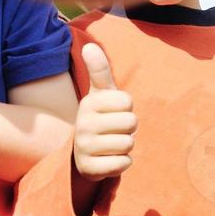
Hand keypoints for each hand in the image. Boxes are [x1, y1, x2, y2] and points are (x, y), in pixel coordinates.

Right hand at [73, 43, 135, 180]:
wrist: (83, 152)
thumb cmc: (100, 117)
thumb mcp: (100, 94)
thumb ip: (99, 71)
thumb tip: (89, 46)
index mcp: (89, 103)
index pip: (128, 102)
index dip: (126, 109)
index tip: (112, 112)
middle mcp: (83, 125)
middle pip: (131, 123)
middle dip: (128, 129)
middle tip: (113, 130)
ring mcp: (85, 148)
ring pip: (128, 144)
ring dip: (125, 146)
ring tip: (110, 144)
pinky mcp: (90, 169)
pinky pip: (123, 163)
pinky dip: (122, 163)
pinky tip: (109, 159)